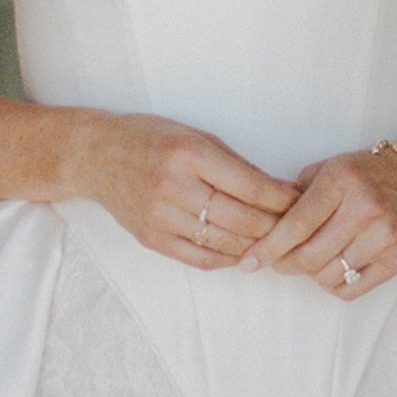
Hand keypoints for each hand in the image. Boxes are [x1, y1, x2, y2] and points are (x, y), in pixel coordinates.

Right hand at [76, 113, 301, 268]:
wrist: (96, 156)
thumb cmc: (150, 139)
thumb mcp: (195, 137)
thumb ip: (235, 165)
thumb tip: (280, 190)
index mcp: (189, 155)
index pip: (250, 186)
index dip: (281, 199)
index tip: (300, 202)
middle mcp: (174, 187)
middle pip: (242, 220)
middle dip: (276, 226)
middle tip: (295, 227)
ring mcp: (161, 216)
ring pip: (225, 244)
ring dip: (255, 246)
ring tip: (274, 242)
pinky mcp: (151, 239)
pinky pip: (200, 259)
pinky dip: (228, 259)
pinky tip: (242, 252)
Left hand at [244, 148, 396, 298]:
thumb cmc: (363, 175)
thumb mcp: (327, 170)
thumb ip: (294, 196)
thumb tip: (260, 230)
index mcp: (342, 181)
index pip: (297, 224)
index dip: (268, 247)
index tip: (248, 262)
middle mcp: (367, 209)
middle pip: (310, 256)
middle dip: (286, 264)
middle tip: (280, 260)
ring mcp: (386, 236)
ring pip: (328, 276)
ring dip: (311, 273)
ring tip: (314, 255)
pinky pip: (351, 289)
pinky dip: (334, 283)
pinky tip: (335, 265)